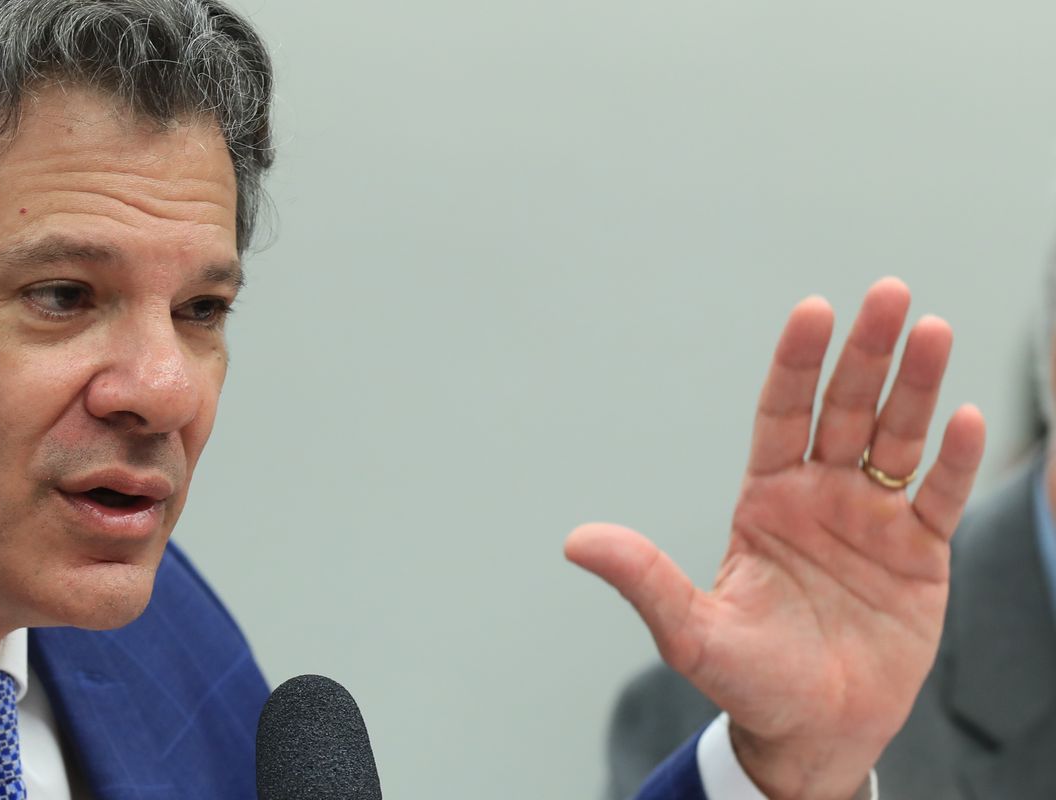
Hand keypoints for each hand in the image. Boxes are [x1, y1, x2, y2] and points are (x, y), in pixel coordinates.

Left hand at [565, 278, 985, 799]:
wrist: (812, 731)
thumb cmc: (747, 679)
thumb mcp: (690, 630)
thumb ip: (645, 580)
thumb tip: (576, 542)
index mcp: (765, 500)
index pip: (783, 413)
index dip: (798, 363)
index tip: (813, 310)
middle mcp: (820, 496)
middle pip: (846, 408)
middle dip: (865, 351)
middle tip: (888, 291)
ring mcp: (872, 521)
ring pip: (897, 438)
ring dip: (918, 386)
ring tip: (935, 329)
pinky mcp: (920, 555)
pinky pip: (939, 497)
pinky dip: (956, 461)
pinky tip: (967, 417)